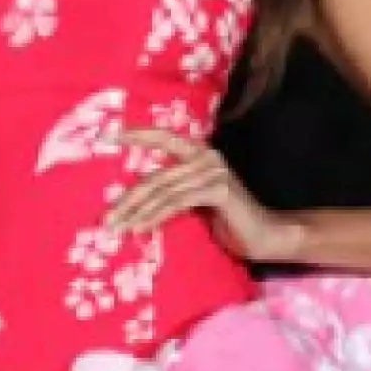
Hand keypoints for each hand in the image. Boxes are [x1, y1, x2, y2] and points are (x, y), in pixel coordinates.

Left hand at [106, 130, 302, 262]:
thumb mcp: (195, 201)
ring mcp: (213, 171)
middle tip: (105, 219)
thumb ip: (172, 193)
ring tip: (117, 228)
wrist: (265, 236)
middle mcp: (205, 156)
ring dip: (136, 212)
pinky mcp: (219, 190)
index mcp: (198, 153)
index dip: (136, 134)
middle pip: (156, 176)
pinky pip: (178, 202)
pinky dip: (156, 216)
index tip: (106, 136)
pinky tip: (142, 228)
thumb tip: (134, 202)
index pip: (163, 137)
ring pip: (163, 191)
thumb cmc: (229, 221)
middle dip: (127, 199)